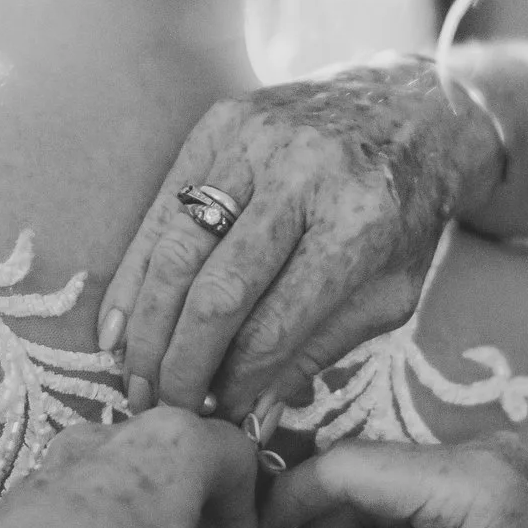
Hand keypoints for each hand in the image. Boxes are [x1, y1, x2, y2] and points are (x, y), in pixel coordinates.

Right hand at [97, 56, 502, 418]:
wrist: (408, 108)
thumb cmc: (402, 216)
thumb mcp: (388, 293)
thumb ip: (318, 350)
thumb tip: (250, 415)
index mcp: (359, 224)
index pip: (277, 323)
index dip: (238, 381)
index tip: (220, 419)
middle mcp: (304, 174)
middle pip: (219, 289)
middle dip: (182, 362)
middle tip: (162, 409)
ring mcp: (256, 141)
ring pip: (178, 248)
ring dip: (148, 325)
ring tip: (133, 380)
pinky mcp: (220, 122)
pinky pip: (163, 207)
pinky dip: (134, 273)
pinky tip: (118, 326)